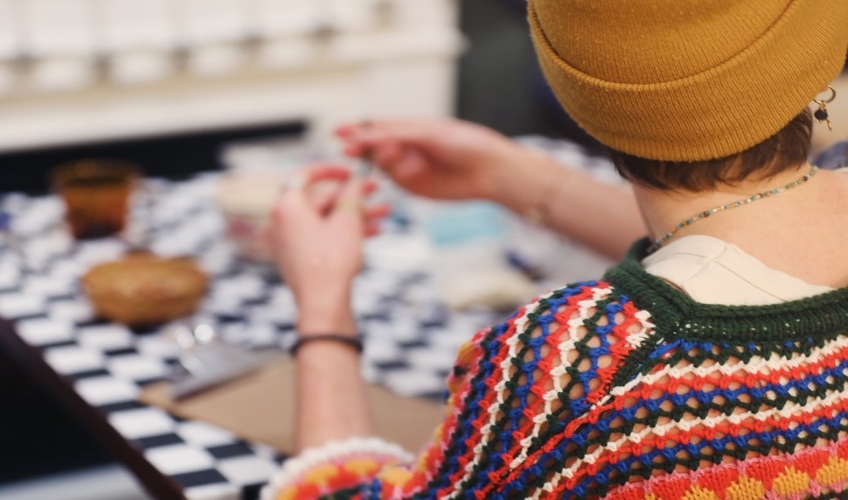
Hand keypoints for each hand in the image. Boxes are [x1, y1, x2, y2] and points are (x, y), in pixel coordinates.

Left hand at [271, 166, 386, 330]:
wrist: (322, 302)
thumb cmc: (331, 260)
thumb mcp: (347, 220)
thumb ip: (352, 194)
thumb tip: (356, 180)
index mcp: (287, 206)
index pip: (307, 175)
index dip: (332, 170)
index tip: (352, 171)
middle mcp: (284, 221)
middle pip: (322, 199)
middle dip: (353, 196)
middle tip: (378, 189)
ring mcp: (291, 241)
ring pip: (327, 219)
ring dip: (356, 215)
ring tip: (386, 212)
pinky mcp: (301, 257)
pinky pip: (324, 236)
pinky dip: (346, 232)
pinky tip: (375, 232)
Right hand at [336, 119, 528, 201]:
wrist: (489, 169)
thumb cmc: (465, 142)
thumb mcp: (427, 132)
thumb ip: (394, 134)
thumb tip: (364, 135)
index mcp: (409, 128)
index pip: (376, 127)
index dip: (356, 130)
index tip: (338, 133)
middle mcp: (405, 148)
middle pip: (373, 148)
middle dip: (363, 148)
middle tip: (353, 149)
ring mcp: (409, 169)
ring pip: (383, 165)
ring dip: (386, 160)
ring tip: (402, 155)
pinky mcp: (415, 188)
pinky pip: (397, 181)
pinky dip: (401, 175)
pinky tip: (416, 171)